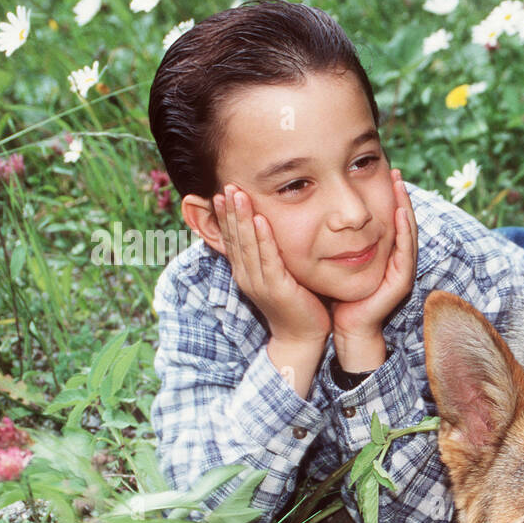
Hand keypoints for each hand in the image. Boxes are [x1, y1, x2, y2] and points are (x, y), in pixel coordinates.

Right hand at [214, 184, 330, 348]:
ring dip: (241, 218)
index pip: (231, 239)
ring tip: (237, 194)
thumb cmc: (295, 304)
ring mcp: (259, 283)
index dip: (226, 216)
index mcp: (244, 272)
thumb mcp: (277, 276)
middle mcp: (247, 276)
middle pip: (234, 238)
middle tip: (225, 185)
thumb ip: (270, 256)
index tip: (222, 193)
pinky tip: (259, 220)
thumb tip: (268, 231)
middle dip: (229, 211)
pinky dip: (263, 238)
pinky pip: (268, 258)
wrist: (302, 337)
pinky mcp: (277, 288)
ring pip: (247, 245)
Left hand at [331, 170, 417, 371]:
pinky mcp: (401, 281)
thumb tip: (317, 213)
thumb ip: (334, 238)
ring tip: (400, 185)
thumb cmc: (339, 294)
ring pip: (408, 232)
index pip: (390, 219)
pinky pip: (405, 251)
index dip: (389, 196)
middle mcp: (397, 259)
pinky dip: (404, 231)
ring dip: (405, 207)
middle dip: (401, 196)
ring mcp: (402, 270)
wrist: (347, 327)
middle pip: (403, 221)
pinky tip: (399, 213)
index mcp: (385, 253)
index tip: (383, 171)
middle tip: (396, 171)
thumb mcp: (336, 258)